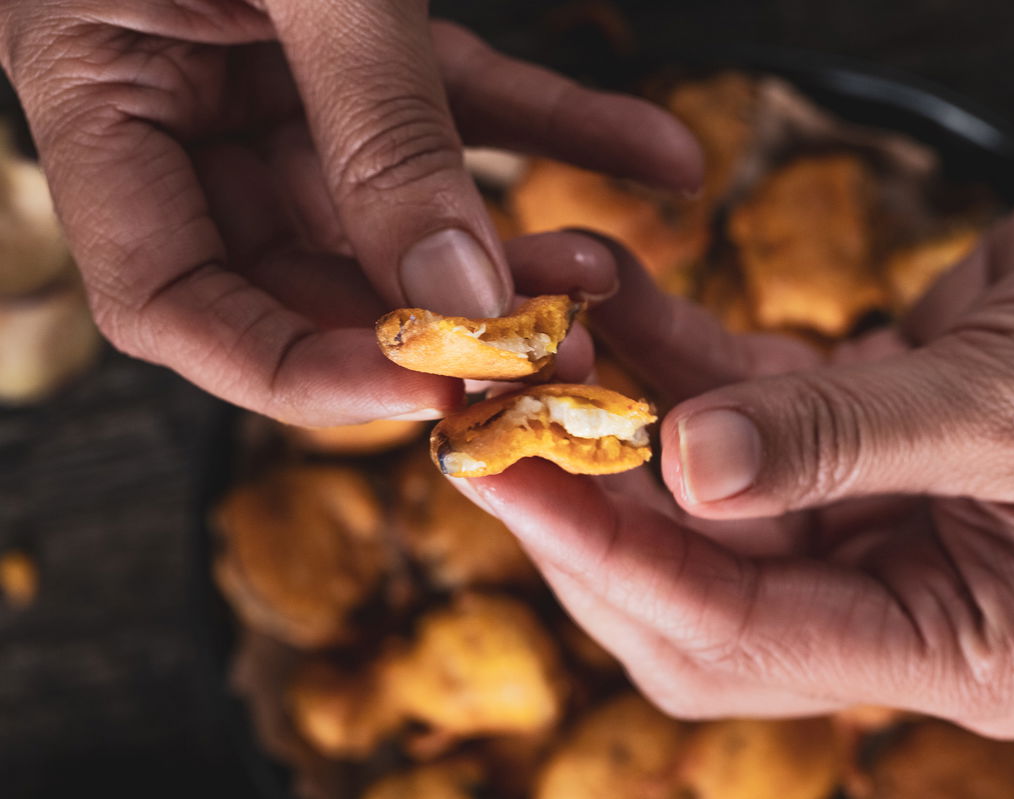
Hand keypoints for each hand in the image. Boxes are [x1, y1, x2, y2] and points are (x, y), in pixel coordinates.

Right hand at [0, 0, 700, 422]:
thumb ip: (377, 127)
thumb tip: (459, 298)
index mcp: (100, 94)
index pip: (175, 303)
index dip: (294, 368)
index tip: (425, 389)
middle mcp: (184, 104)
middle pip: (301, 272)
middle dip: (431, 324)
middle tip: (551, 354)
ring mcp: (277, 74)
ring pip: (394, 208)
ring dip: (509, 244)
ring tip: (612, 271)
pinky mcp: (367, 36)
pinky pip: (466, 103)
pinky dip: (559, 126)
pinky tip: (659, 158)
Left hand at [460, 129, 1013, 737]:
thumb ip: (841, 443)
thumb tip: (684, 471)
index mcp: (962, 645)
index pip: (741, 638)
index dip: (616, 561)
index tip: (512, 479)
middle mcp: (906, 592)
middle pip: (695, 581)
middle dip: (590, 496)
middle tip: (492, 411)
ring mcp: (879, 508)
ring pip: (702, 483)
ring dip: (615, 404)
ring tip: (536, 324)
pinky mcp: (864, 422)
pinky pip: (739, 397)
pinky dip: (670, 348)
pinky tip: (609, 285)